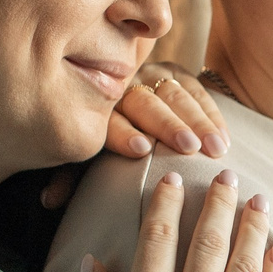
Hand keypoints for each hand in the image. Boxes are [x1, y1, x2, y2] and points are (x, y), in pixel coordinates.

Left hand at [35, 64, 234, 212]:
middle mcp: (122, 87)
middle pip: (145, 103)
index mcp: (96, 108)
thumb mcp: (82, 156)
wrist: (117, 91)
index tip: (141, 148)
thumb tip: (48, 200)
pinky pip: (196, 88)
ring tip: (215, 147)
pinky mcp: (174, 71)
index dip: (123, 132)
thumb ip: (69, 175)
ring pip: (174, 94)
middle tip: (188, 146)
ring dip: (198, 121)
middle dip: (167, 124)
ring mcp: (150, 74)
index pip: (109, 119)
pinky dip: (211, 113)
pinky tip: (224, 138)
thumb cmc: (102, 139)